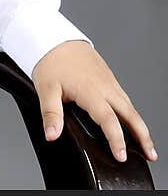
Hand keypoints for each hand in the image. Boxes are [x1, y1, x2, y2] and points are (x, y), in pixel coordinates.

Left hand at [31, 39, 156, 162]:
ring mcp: (109, 82)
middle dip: (143, 136)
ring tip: (145, 144)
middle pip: (130, 114)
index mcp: (90, 91)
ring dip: (140, 126)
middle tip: (151, 154)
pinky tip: (131, 122)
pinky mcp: (109, 78)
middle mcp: (105, 87)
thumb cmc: (50, 62)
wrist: (55, 39)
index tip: (122, 156)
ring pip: (130, 106)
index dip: (116, 139)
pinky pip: (125, 98)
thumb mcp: (45, 89)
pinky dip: (132, 113)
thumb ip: (51, 114)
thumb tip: (52, 135)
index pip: (108, 119)